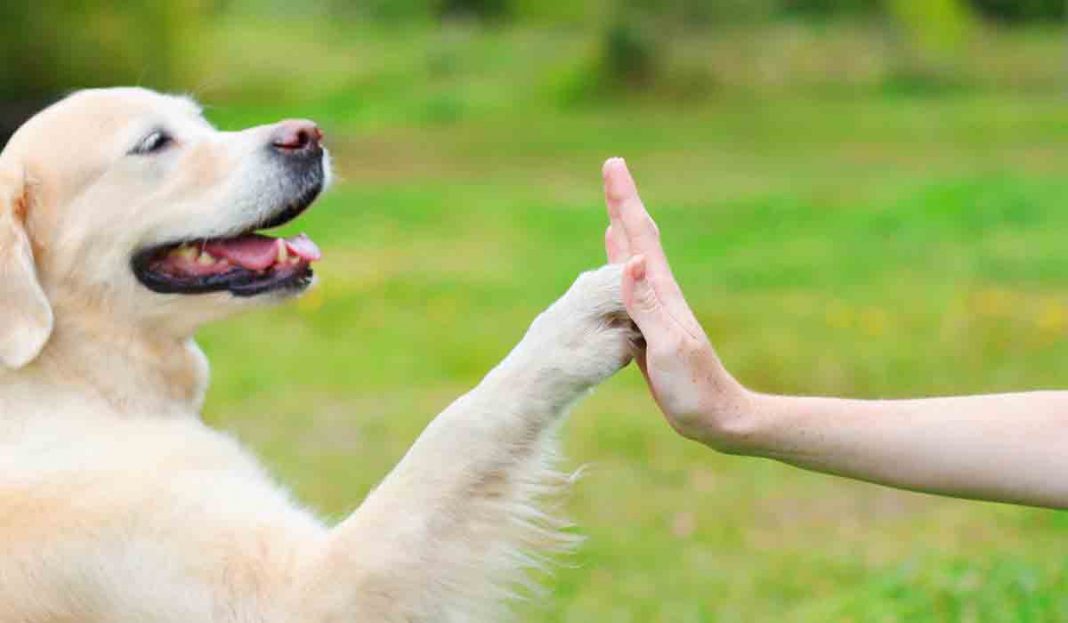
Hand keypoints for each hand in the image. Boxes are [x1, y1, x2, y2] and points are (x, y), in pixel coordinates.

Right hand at [602, 158, 756, 450]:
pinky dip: (620, 269)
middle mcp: (660, 295)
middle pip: (638, 239)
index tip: (613, 165)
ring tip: (614, 210)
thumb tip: (630, 260)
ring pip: (633, 260)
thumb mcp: (668, 347)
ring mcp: (657, 311)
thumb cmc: (695, 388)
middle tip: (612, 169)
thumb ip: (647, 306)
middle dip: (623, 204)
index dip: (625, 201)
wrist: (718, 418)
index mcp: (663, 294)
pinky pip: (630, 289)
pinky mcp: (650, 329)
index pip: (639, 238)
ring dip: (622, 232)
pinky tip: (618, 266)